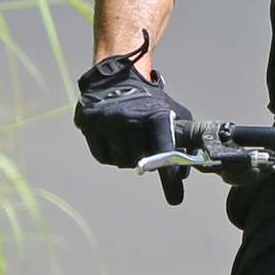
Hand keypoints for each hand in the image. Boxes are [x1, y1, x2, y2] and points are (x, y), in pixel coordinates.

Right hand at [73, 36, 190, 203]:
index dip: (169, 177)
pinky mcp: (89, 123)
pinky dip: (111, 153)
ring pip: (121, 161)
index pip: (164, 151)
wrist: (117, 76)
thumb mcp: (173, 113)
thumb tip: (185, 173)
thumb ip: (184, 141)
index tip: (175, 198)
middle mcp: (129, 117)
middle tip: (146, 146)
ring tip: (130, 136)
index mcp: (154, 114)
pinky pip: (103, 157)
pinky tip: (114, 138)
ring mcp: (107, 121)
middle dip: (146, 159)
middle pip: (141, 161)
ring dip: (128, 156)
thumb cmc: (149, 100)